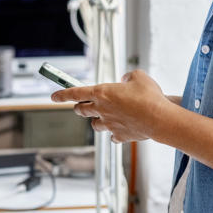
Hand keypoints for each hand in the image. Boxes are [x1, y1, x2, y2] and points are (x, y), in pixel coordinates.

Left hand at [50, 70, 173, 143]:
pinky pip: (112, 136)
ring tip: (105, 117)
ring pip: (94, 125)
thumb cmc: (149, 96)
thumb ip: (128, 76)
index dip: (62, 94)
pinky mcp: (119, 135)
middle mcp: (102, 109)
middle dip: (80, 107)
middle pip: (82, 110)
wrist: (158, 118)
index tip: (54, 96)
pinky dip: (114, 133)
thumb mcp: (139, 76)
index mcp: (102, 93)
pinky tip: (120, 128)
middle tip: (82, 105)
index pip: (75, 93)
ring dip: (97, 120)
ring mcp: (109, 124)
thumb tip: (125, 80)